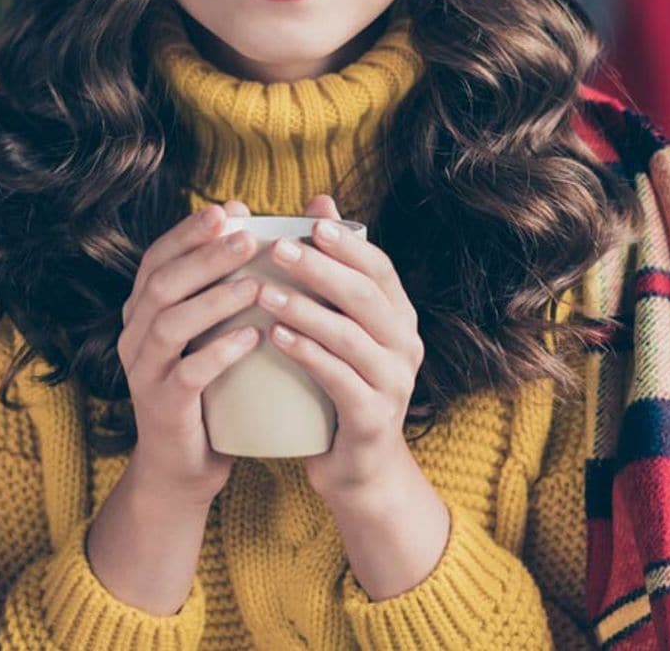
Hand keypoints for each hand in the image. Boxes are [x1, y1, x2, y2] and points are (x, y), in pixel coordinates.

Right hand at [117, 198, 258, 507]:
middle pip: (162, 283)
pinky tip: (253, 337)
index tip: (228, 210)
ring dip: (214, 299)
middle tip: (247, 236)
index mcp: (143, 311)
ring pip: (170, 324)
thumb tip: (247, 220)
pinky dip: (220, 352)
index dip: (189, 232)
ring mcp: (144, 372)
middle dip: (205, 255)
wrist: (184, 467)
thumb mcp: (209, 329)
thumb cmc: (208, 386)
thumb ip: (221, 281)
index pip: (157, 258)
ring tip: (256, 285)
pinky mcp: (163, 407)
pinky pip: (188, 374)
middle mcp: (135, 335)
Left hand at [258, 194, 424, 502]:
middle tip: (277, 250)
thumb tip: (319, 200)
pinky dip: (307, 354)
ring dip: (305, 309)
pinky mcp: (373, 418)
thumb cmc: (340, 382)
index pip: (379, 269)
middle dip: (321, 269)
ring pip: (350, 336)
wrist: (357, 467)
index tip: (310, 224)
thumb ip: (332, 266)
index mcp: (399, 316)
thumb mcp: (341, 323)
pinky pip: (339, 379)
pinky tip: (276, 337)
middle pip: (365, 296)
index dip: (348, 245)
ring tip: (264, 292)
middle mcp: (404, 344)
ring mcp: (394, 383)